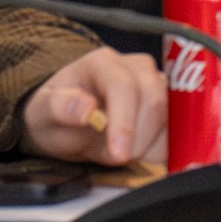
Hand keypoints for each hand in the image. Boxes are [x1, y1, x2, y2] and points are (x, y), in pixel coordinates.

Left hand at [18, 47, 164, 165]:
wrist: (69, 120)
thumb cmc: (56, 114)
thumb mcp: (43, 113)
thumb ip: (60, 108)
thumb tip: (86, 109)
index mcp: (103, 63)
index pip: (123, 85)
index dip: (125, 120)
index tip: (119, 153)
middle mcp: (136, 66)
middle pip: (154, 97)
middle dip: (139, 136)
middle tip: (118, 159)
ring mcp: (156, 82)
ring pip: (170, 112)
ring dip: (151, 142)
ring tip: (123, 154)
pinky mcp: (169, 101)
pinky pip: (177, 125)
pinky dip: (163, 145)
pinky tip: (142, 154)